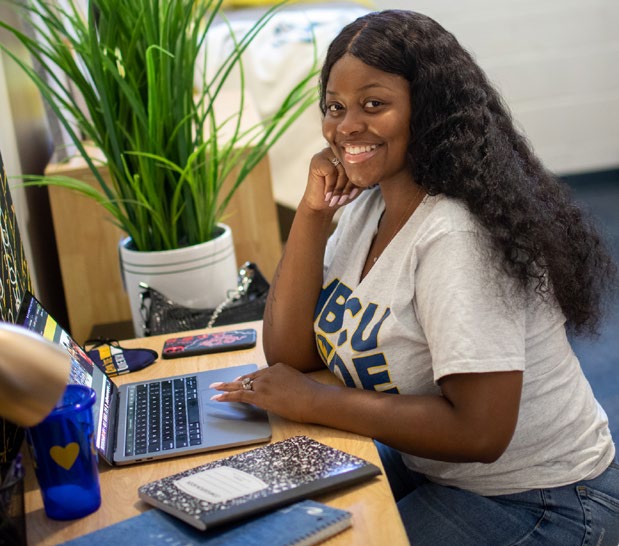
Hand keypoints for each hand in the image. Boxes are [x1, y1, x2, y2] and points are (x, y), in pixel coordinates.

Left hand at [209, 363, 323, 422]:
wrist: (314, 399)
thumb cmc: (311, 395)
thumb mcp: (298, 383)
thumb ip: (286, 384)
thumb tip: (283, 392)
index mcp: (278, 367)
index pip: (259, 374)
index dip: (247, 379)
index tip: (238, 381)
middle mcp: (269, 372)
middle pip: (247, 378)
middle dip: (233, 382)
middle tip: (219, 384)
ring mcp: (264, 383)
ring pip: (241, 385)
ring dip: (226, 389)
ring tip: (214, 390)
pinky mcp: (260, 395)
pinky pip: (240, 395)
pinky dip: (227, 396)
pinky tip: (218, 398)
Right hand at [303, 148, 360, 210]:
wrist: (320, 205)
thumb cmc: (339, 194)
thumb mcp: (355, 185)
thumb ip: (362, 175)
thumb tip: (369, 171)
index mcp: (347, 154)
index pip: (358, 163)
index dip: (357, 180)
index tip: (353, 194)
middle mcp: (337, 151)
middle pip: (350, 166)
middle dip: (348, 185)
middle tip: (343, 199)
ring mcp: (326, 153)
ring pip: (342, 169)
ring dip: (339, 187)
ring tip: (335, 198)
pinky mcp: (317, 159)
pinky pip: (331, 171)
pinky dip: (330, 185)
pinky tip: (327, 194)